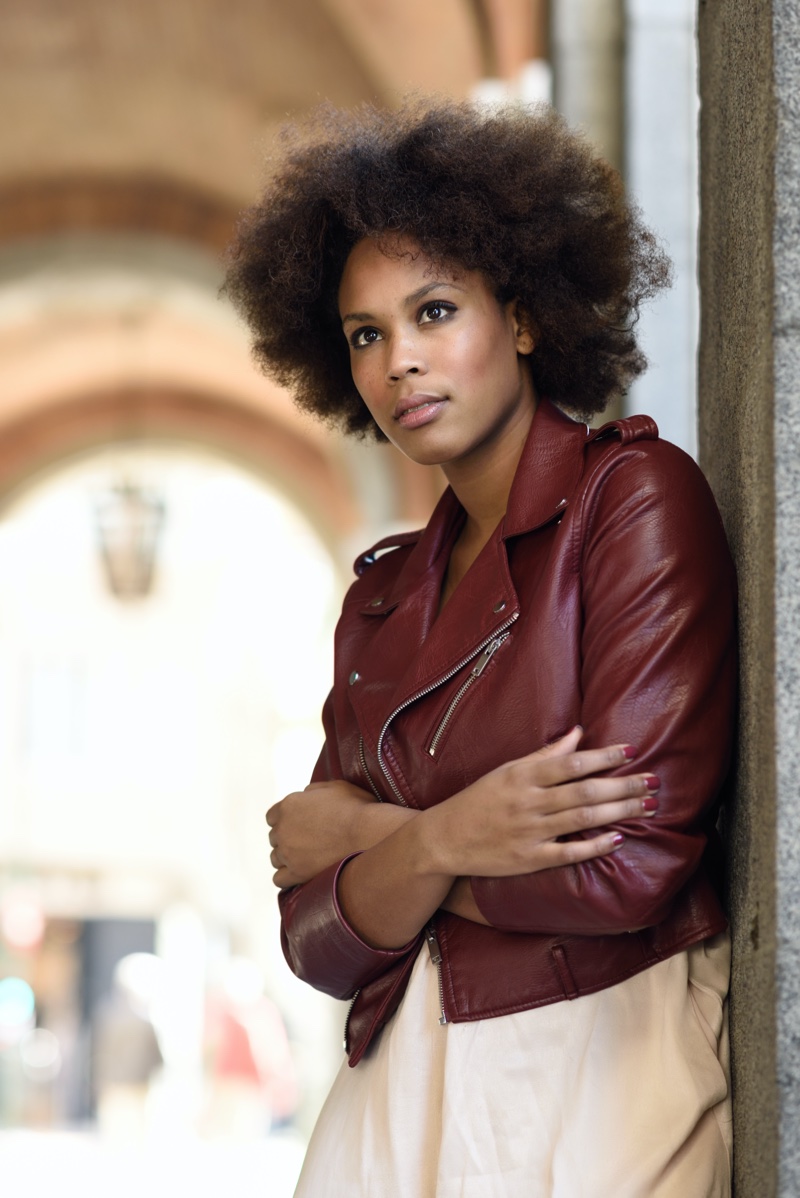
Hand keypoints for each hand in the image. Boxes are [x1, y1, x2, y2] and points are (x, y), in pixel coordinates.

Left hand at [266, 780, 415, 887]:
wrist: (367, 833)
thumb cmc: (355, 808)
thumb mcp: (334, 786)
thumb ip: (313, 790)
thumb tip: (305, 794)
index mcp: (289, 806)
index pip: (272, 816)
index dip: (286, 820)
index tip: (298, 824)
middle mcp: (283, 829)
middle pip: (275, 837)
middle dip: (288, 838)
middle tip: (307, 841)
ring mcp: (288, 852)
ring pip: (275, 858)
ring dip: (287, 858)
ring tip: (305, 858)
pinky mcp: (297, 873)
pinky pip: (279, 879)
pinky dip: (287, 877)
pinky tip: (299, 874)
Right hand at [423, 725, 658, 878]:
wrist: (445, 838)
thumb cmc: (479, 799)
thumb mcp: (507, 770)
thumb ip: (545, 754)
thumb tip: (578, 733)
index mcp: (523, 775)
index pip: (572, 761)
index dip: (605, 756)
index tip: (632, 750)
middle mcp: (528, 801)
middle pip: (585, 790)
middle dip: (623, 784)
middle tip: (654, 781)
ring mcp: (530, 831)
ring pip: (582, 818)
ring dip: (618, 810)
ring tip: (646, 805)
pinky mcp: (530, 858)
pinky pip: (568, 852)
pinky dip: (594, 845)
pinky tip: (617, 838)